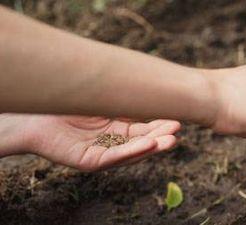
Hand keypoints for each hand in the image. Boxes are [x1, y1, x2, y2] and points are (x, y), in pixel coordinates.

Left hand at [0, 114, 179, 170]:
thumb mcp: (102, 97)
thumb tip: (150, 80)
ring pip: (132, 151)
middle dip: (161, 136)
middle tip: (178, 128)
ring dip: (152, 146)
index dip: (160, 124)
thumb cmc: (68, 101)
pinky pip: (113, 157)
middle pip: (142, 141)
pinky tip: (148, 145)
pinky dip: (131, 152)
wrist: (34, 111)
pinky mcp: (90, 161)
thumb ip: (123, 96)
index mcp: (118, 127)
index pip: (144, 128)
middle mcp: (113, 141)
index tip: (177, 117)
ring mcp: (103, 152)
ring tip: (170, 140)